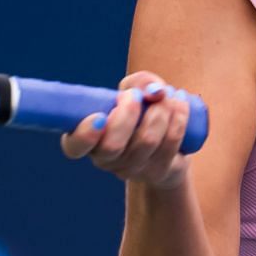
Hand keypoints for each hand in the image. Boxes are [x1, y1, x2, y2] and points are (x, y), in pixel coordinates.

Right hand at [60, 70, 194, 189]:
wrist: (171, 142)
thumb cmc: (143, 111)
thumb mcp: (134, 90)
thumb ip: (139, 83)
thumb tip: (155, 92)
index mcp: (88, 140)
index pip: (75, 147)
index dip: (84, 135)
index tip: (99, 116)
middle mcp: (106, 160)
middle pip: (112, 146)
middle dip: (128, 113)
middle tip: (135, 96)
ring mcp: (132, 170)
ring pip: (146, 140)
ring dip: (160, 109)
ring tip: (167, 94)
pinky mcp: (158, 173)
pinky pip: (170, 142)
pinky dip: (178, 117)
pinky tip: (181, 102)